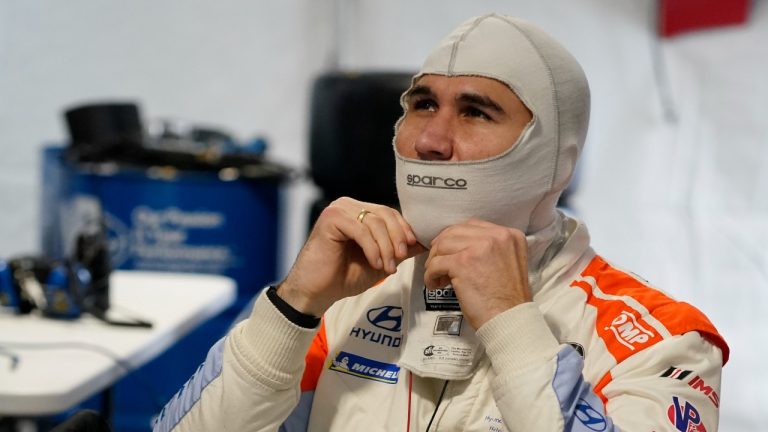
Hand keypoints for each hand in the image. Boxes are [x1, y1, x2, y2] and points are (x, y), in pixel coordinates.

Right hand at [278, 197, 423, 315]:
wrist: (316, 292)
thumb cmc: (344, 277)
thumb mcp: (380, 262)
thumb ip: (399, 250)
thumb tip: (425, 242)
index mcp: (358, 211)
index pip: (390, 213)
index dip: (404, 229)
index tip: (413, 247)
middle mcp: (348, 206)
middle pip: (385, 214)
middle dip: (397, 239)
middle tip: (400, 259)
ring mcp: (338, 210)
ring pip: (375, 223)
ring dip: (386, 247)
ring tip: (387, 268)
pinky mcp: (331, 219)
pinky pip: (361, 230)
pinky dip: (372, 249)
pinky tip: (375, 263)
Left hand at [424, 219, 529, 328]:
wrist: (509, 319)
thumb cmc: (507, 299)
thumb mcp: (508, 262)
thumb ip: (491, 248)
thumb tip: (458, 243)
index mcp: (509, 235)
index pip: (472, 225)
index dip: (455, 238)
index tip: (449, 251)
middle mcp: (496, 237)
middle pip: (454, 232)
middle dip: (442, 248)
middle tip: (438, 265)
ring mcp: (478, 248)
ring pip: (442, 245)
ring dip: (434, 262)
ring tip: (438, 277)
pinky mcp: (462, 263)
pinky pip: (435, 263)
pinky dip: (430, 275)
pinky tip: (434, 285)